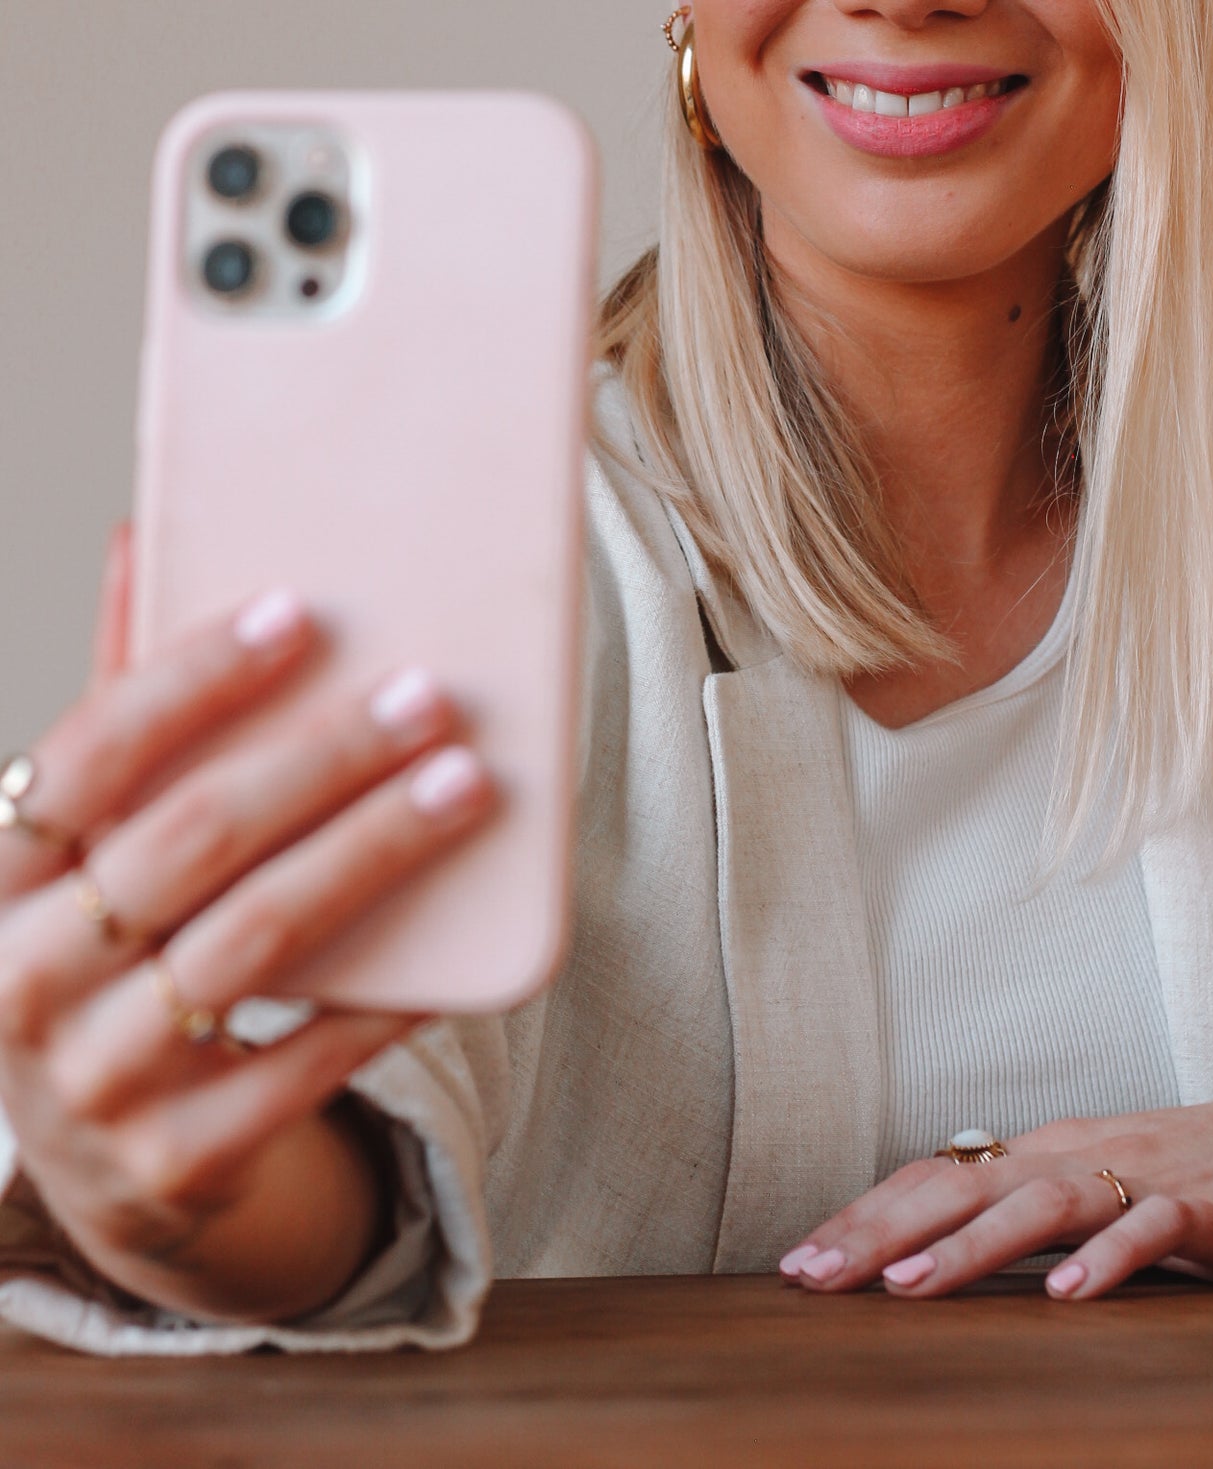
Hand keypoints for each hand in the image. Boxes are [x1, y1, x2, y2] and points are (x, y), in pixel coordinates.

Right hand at [0, 527, 495, 1322]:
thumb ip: (121, 709)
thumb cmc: (106, 957)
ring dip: (373, 852)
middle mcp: (25, 979)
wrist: (103, 1161)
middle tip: (430, 698)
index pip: (90, 755)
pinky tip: (454, 942)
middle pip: (192, 839)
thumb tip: (140, 533)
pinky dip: (387, 997)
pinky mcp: (181, 1156)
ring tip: (467, 786)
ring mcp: (98, 1079)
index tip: (301, 612)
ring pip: (259, 940)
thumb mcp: (86, 852)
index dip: (193, 678)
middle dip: (322, 759)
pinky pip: (307, 1062)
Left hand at [780, 1076, 1212, 1301]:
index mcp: (1040, 1155)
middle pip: (963, 1184)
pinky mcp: (1210, 1208)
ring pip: (1042, 1203)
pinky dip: (1110, 1258)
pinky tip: (1071, 1298)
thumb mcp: (1088, 1190)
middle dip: (880, 1231)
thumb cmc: (1185, 1175)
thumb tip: (930, 1245)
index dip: (864, 1216)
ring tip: (909, 1288)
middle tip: (815, 1275)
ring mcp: (1141, 1175)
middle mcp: (1075, 1155)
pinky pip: (1154, 1228)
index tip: (801, 1260)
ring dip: (970, 1246)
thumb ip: (1021, 1212)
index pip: (933, 1177)